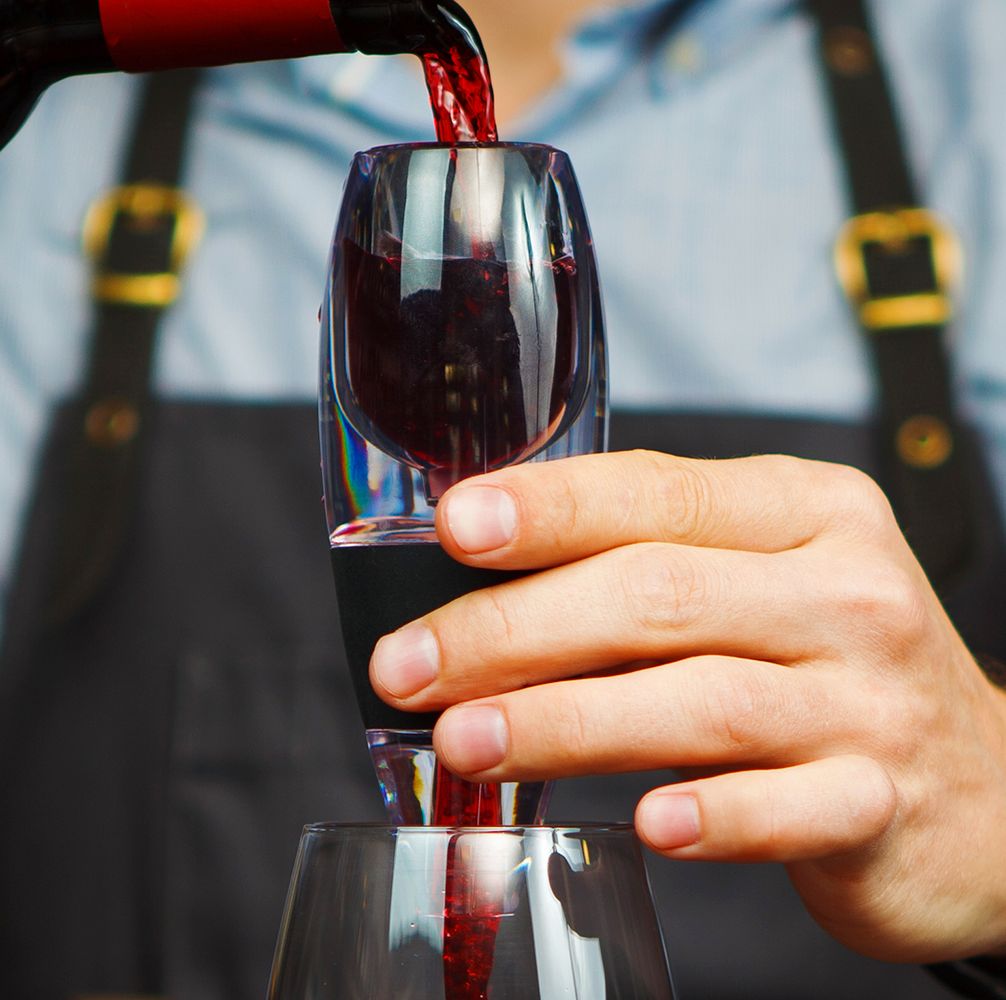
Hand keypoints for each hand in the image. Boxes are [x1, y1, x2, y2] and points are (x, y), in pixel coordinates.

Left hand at [368, 450, 1005, 962]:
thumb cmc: (831, 659)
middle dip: (514, 629)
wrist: (982, 786)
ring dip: (568, 721)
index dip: (550, 507)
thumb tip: (488, 585)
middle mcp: (845, 591)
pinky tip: (647, 825)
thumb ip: (652, 569)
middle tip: (410, 665)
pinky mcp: (881, 800)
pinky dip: (713, 816)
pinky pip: (788, 808)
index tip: (455, 527)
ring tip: (468, 740)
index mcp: (806, 510)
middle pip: (656, 595)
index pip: (660, 491)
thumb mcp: (763, 580)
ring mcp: (871, 699)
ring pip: (700, 700)